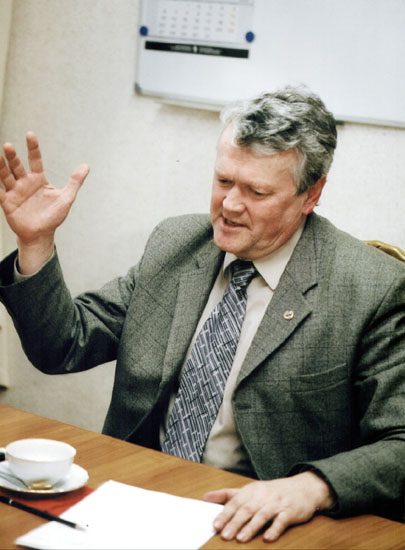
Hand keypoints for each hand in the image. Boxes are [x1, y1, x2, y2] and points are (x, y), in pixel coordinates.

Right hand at [0, 132, 88, 272]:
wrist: (42, 235)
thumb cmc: (53, 217)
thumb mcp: (66, 198)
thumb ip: (75, 181)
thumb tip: (86, 166)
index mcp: (39, 179)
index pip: (35, 159)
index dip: (33, 147)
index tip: (30, 134)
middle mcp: (25, 183)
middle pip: (17, 166)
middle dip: (12, 156)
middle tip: (8, 146)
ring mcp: (15, 192)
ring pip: (6, 176)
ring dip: (1, 166)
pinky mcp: (7, 203)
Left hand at [204, 471, 333, 542]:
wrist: (303, 488)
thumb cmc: (272, 492)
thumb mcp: (250, 490)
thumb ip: (228, 495)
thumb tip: (206, 497)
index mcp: (251, 490)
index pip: (235, 502)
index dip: (225, 513)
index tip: (216, 525)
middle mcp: (263, 496)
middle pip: (247, 509)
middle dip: (235, 523)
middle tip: (225, 535)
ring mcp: (277, 504)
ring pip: (262, 515)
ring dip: (251, 527)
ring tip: (241, 538)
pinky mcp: (290, 512)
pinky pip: (282, 521)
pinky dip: (275, 529)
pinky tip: (268, 537)